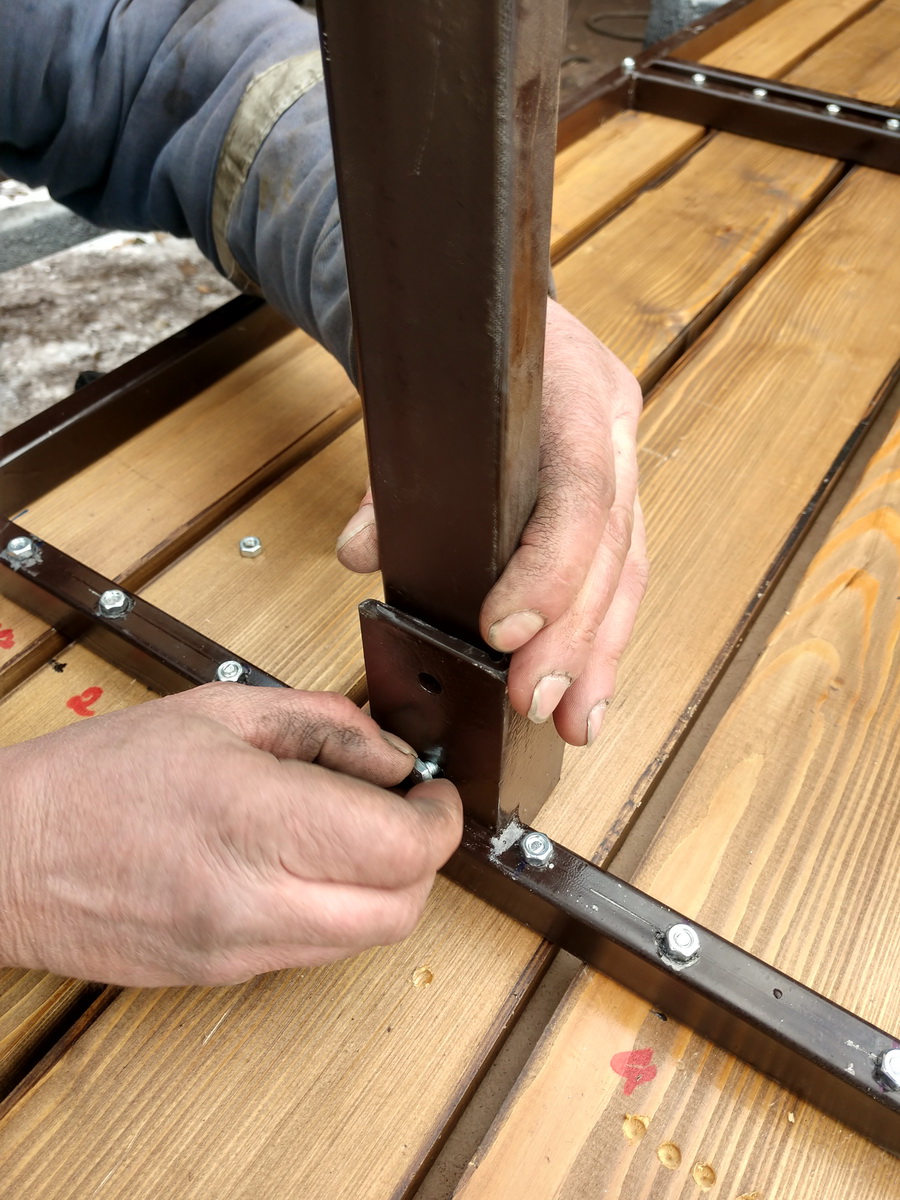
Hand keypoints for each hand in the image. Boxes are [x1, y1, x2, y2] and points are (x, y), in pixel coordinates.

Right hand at [0, 685, 461, 986]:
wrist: (6, 856)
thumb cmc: (97, 775)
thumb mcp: (220, 712)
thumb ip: (326, 726)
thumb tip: (394, 756)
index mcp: (256, 819)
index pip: (403, 848)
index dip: (440, 818)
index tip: (434, 790)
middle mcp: (255, 901)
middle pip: (402, 909)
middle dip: (424, 858)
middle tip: (405, 810)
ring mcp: (240, 950)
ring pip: (367, 939)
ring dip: (386, 888)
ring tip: (352, 831)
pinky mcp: (224, 976)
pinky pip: (317, 952)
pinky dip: (339, 911)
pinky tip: (306, 864)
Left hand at [337, 298, 647, 746]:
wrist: (482, 302)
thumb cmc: (452, 349)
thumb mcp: (416, 399)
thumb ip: (394, 478)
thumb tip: (364, 551)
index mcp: (573, 391)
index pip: (581, 494)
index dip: (550, 571)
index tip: (504, 631)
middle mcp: (614, 425)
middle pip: (613, 547)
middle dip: (575, 637)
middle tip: (535, 703)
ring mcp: (624, 456)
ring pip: (628, 570)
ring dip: (599, 654)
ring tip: (575, 720)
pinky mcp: (616, 489)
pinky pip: (621, 571)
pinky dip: (600, 633)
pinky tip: (587, 683)